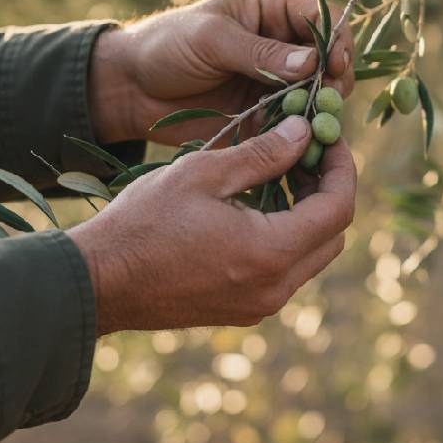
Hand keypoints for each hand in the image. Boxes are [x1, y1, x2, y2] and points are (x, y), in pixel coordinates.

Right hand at [68, 116, 355, 334]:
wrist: (100, 280)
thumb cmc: (144, 221)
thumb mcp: (203, 173)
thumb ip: (262, 154)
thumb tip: (304, 133)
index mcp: (270, 252)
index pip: (338, 209)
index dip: (342, 169)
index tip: (330, 139)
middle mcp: (274, 288)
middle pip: (332, 236)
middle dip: (329, 191)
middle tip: (307, 155)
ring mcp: (258, 305)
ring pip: (310, 256)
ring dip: (307, 215)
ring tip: (280, 175)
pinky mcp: (240, 310)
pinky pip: (283, 272)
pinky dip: (285, 237)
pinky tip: (256, 208)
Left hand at [90, 0, 354, 144]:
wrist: (131, 88)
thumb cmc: (167, 45)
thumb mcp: (211, 39)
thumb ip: (259, 51)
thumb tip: (310, 63)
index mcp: (271, 11)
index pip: (322, 18)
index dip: (337, 39)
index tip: (336, 64)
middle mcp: (280, 46)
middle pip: (328, 61)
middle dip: (334, 81)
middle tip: (325, 102)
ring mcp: (273, 84)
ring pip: (315, 97)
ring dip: (319, 112)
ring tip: (312, 127)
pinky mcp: (262, 117)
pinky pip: (292, 127)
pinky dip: (299, 136)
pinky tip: (297, 147)